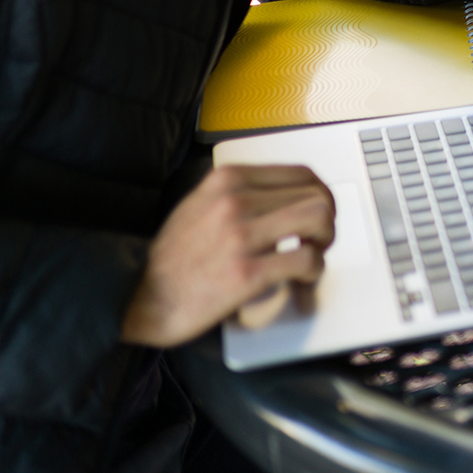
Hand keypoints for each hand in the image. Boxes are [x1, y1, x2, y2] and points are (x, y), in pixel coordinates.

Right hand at [121, 165, 335, 347]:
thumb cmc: (175, 257)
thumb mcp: (200, 204)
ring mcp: (240, 236)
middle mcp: (234, 201)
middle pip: (316, 194)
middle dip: (329, 217)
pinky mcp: (246, 272)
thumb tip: (289, 193)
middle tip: (321, 238)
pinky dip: (315, 269)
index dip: (321, 193)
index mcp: (227, 180)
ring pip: (318, 218)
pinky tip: (303, 277)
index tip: (320, 211)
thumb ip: (240, 192)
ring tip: (314, 253)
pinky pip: (306, 259)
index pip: (301, 173)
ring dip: (326, 239)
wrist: (143, 299)